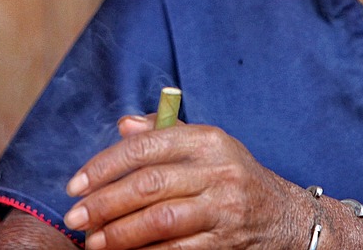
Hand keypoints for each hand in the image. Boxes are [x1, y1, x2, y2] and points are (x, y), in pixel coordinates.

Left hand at [62, 114, 308, 249]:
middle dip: (105, 203)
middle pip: (149, 185)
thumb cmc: (235, 178)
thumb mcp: (208, 147)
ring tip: (94, 242)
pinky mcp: (226, 243)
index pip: (146, 147)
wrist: (287, 218)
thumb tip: (123, 125)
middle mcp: (218, 170)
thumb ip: (165, 133)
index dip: (105, 166)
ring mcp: (224, 208)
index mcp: (207, 140)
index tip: (76, 185)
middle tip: (76, 218)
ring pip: (161, 221)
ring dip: (120, 234)